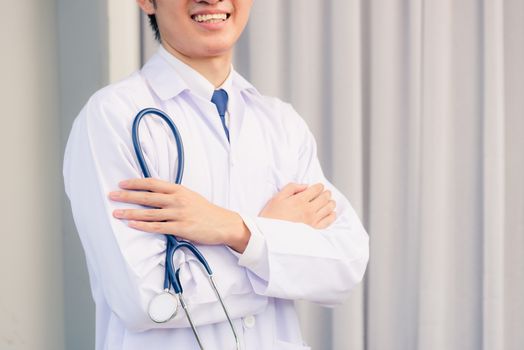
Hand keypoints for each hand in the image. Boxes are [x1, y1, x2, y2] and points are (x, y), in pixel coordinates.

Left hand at [109, 178, 249, 251]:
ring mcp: (179, 214)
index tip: (122, 183)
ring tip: (116, 212)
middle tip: (111, 195)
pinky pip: (157, 227)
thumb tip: (155, 197)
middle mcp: (177, 200)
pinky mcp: (181, 228)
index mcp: (179, 190)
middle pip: (147, 196)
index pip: (153, 183)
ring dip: (130, 212)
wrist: (224, 224)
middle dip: (127, 196)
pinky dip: (143, 225)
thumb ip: (173, 196)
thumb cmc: (206, 211)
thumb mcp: (190, 197)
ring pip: (149, 213)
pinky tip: (132, 224)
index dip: (136, 183)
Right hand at [259, 183, 336, 228]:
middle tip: (326, 192)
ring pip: (328, 209)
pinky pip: (327, 222)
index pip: (316, 189)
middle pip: (324, 198)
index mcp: (299, 200)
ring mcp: (312, 221)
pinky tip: (331, 213)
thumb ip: (292, 188)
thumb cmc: (271, 215)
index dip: (319, 186)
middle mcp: (308, 210)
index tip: (318, 186)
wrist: (268, 233)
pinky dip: (331, 216)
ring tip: (330, 201)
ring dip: (330, 203)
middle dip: (326, 193)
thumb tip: (305, 186)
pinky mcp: (313, 230)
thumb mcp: (278, 197)